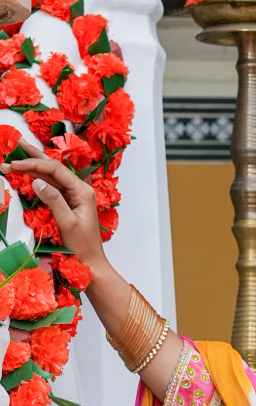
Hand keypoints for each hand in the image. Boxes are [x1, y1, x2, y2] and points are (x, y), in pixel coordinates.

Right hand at [9, 156, 105, 273]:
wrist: (91, 261)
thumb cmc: (82, 245)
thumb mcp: (67, 223)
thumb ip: (53, 201)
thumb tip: (37, 182)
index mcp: (82, 191)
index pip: (56, 170)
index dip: (35, 164)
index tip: (15, 163)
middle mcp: (79, 189)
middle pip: (54, 167)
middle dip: (34, 157)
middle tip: (17, 144)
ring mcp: (74, 195)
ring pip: (51, 175)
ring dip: (32, 167)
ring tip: (16, 158)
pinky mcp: (68, 202)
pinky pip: (51, 186)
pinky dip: (37, 178)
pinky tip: (28, 172)